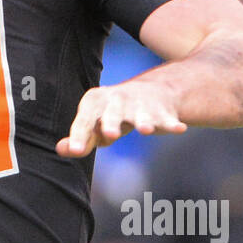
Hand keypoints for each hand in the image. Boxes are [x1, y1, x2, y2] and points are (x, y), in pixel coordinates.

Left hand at [56, 78, 186, 155]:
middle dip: (111, 123)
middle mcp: (116, 100)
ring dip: (144, 122)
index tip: (76, 151)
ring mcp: (140, 105)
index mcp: (94, 102)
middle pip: (112, 114)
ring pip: (141, 115)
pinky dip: (172, 124)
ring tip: (145, 129)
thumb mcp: (94, 124)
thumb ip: (80, 138)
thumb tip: (62, 150)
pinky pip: (167, 119)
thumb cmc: (112, 115)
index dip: (79, 136)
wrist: (149, 92)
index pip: (84, 121)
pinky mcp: (161, 112)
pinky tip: (179, 129)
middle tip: (110, 135)